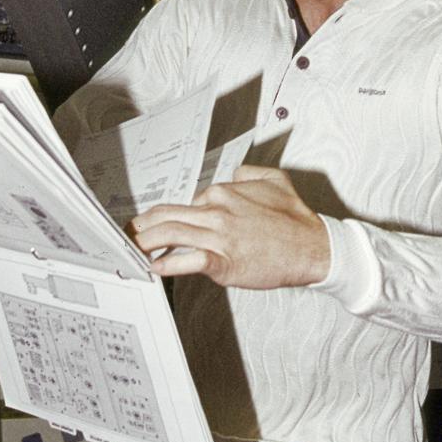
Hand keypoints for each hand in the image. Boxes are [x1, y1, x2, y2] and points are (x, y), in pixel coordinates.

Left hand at [131, 165, 330, 288]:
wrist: (314, 248)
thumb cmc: (295, 219)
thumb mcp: (274, 180)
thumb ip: (248, 173)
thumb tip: (233, 175)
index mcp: (224, 192)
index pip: (183, 202)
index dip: (165, 215)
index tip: (153, 223)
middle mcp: (217, 211)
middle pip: (167, 215)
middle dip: (141, 225)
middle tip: (127, 234)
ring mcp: (220, 236)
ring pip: (171, 234)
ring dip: (145, 242)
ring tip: (132, 249)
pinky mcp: (224, 261)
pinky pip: (187, 261)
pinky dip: (167, 264)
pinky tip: (155, 268)